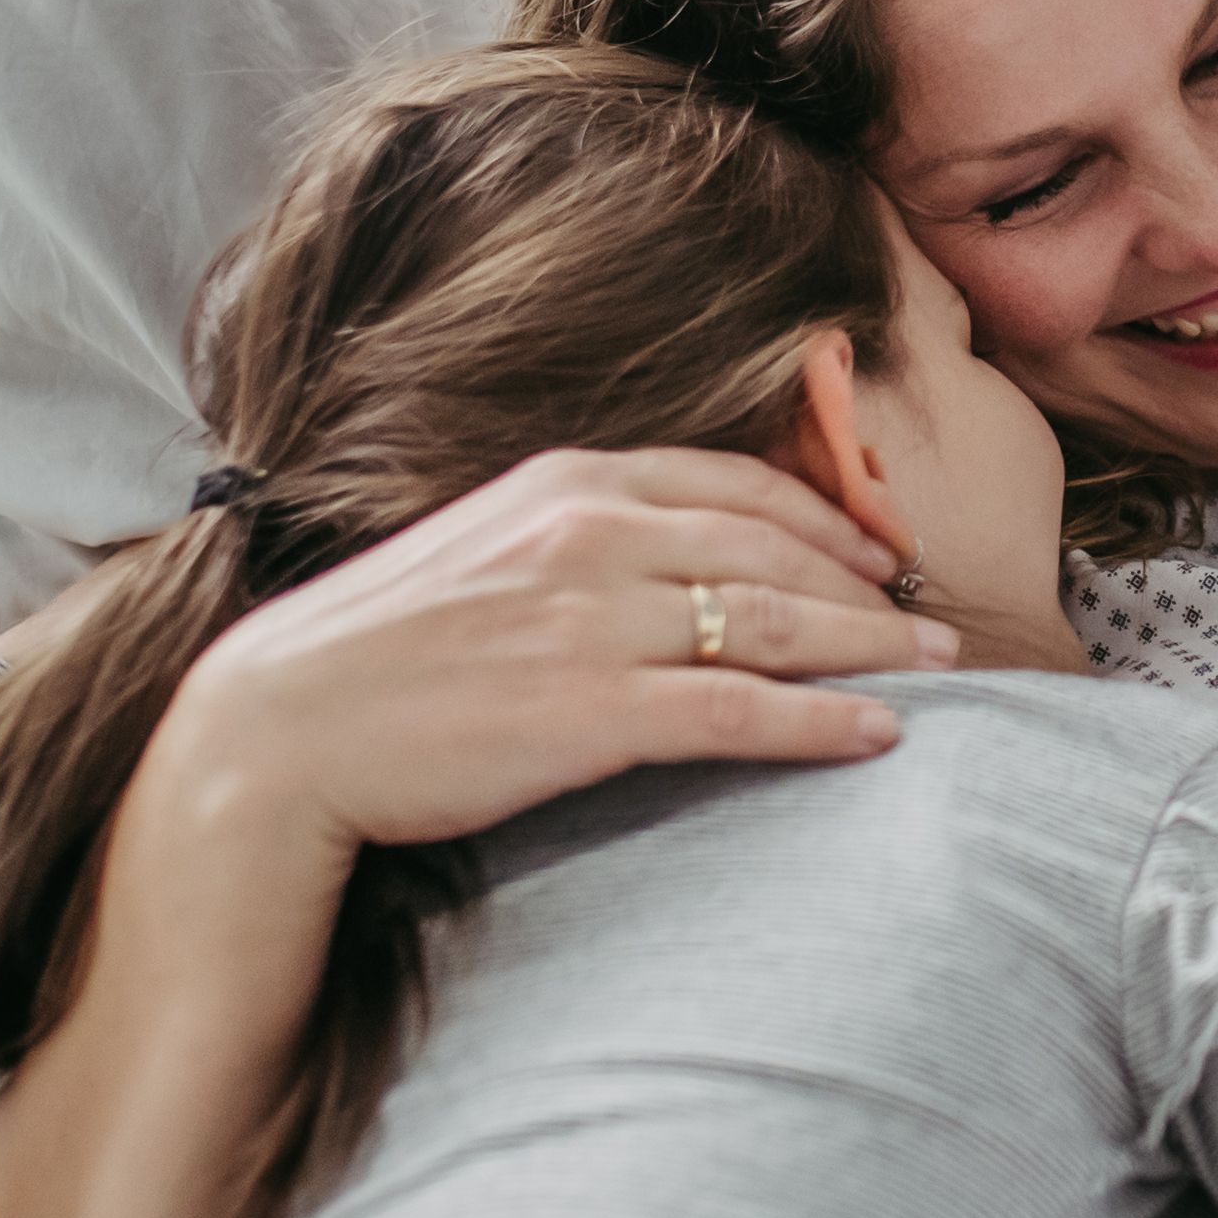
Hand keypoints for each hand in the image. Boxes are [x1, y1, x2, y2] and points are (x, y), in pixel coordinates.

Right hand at [144, 445, 956, 880]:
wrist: (276, 731)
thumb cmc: (378, 654)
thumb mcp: (484, 550)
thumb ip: (579, 538)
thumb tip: (668, 558)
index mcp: (568, 481)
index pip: (738, 483)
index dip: (830, 518)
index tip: (882, 553)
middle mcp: (592, 532)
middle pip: (778, 550)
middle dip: (872, 588)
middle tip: (938, 624)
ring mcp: (593, 621)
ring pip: (777, 622)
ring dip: (874, 649)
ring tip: (941, 674)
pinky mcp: (589, 710)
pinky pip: (740, 709)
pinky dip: (823, 721)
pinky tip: (878, 736)